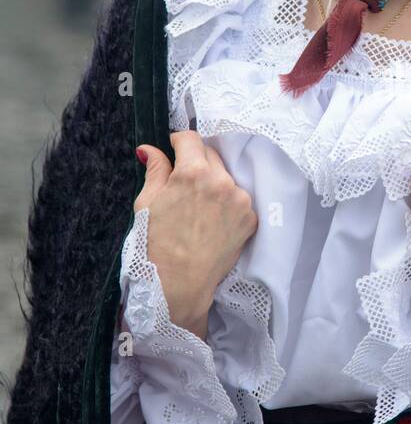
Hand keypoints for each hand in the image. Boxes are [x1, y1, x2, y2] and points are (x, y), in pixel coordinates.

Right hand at [133, 131, 258, 338]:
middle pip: (211, 154)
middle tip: (183, 181)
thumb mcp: (147, 203)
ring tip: (198, 205)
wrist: (179, 284)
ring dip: (213, 181)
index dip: (178, 141)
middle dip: (196, 160)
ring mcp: (240, 200)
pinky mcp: (250, 218)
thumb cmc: (156, 245)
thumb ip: (155, 170)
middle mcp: (221, 181)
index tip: (174, 149)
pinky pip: (238, 198)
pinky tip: (212, 218)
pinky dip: (226, 201)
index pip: (190, 139)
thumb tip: (151, 149)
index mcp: (193, 173)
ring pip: (226, 176)